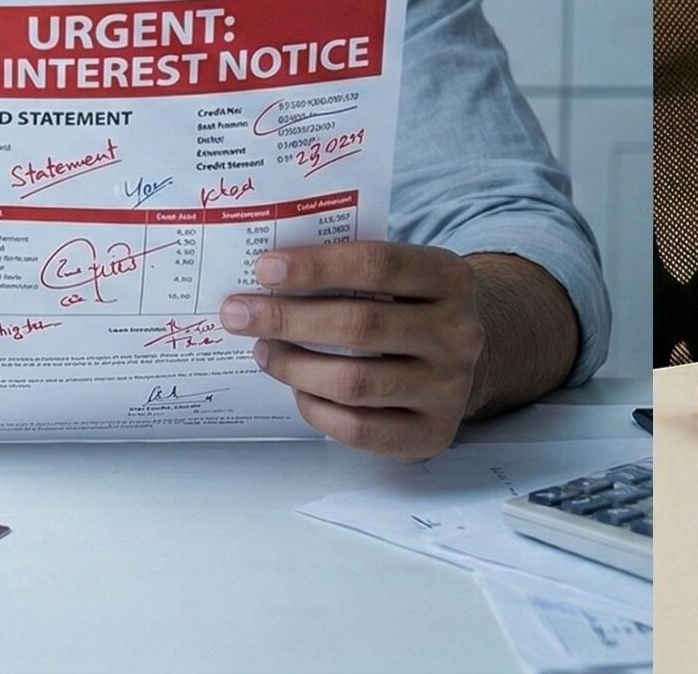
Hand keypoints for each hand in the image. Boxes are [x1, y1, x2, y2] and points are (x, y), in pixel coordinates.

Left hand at [220, 242, 485, 461]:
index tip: (264, 269)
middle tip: (238, 314)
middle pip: (360, 324)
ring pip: (354, 381)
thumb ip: (352, 272)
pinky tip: (296, 390)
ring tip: (263, 352)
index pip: (377, 264)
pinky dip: (316, 409)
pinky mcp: (432, 433)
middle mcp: (458, 333)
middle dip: (288, 318)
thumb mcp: (400, 279)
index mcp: (450, 278)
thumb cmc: (407, 311)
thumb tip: (270, 279)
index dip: (317, 266)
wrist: (460, 366)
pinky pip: (358, 428)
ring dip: (294, 366)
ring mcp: (449, 387)